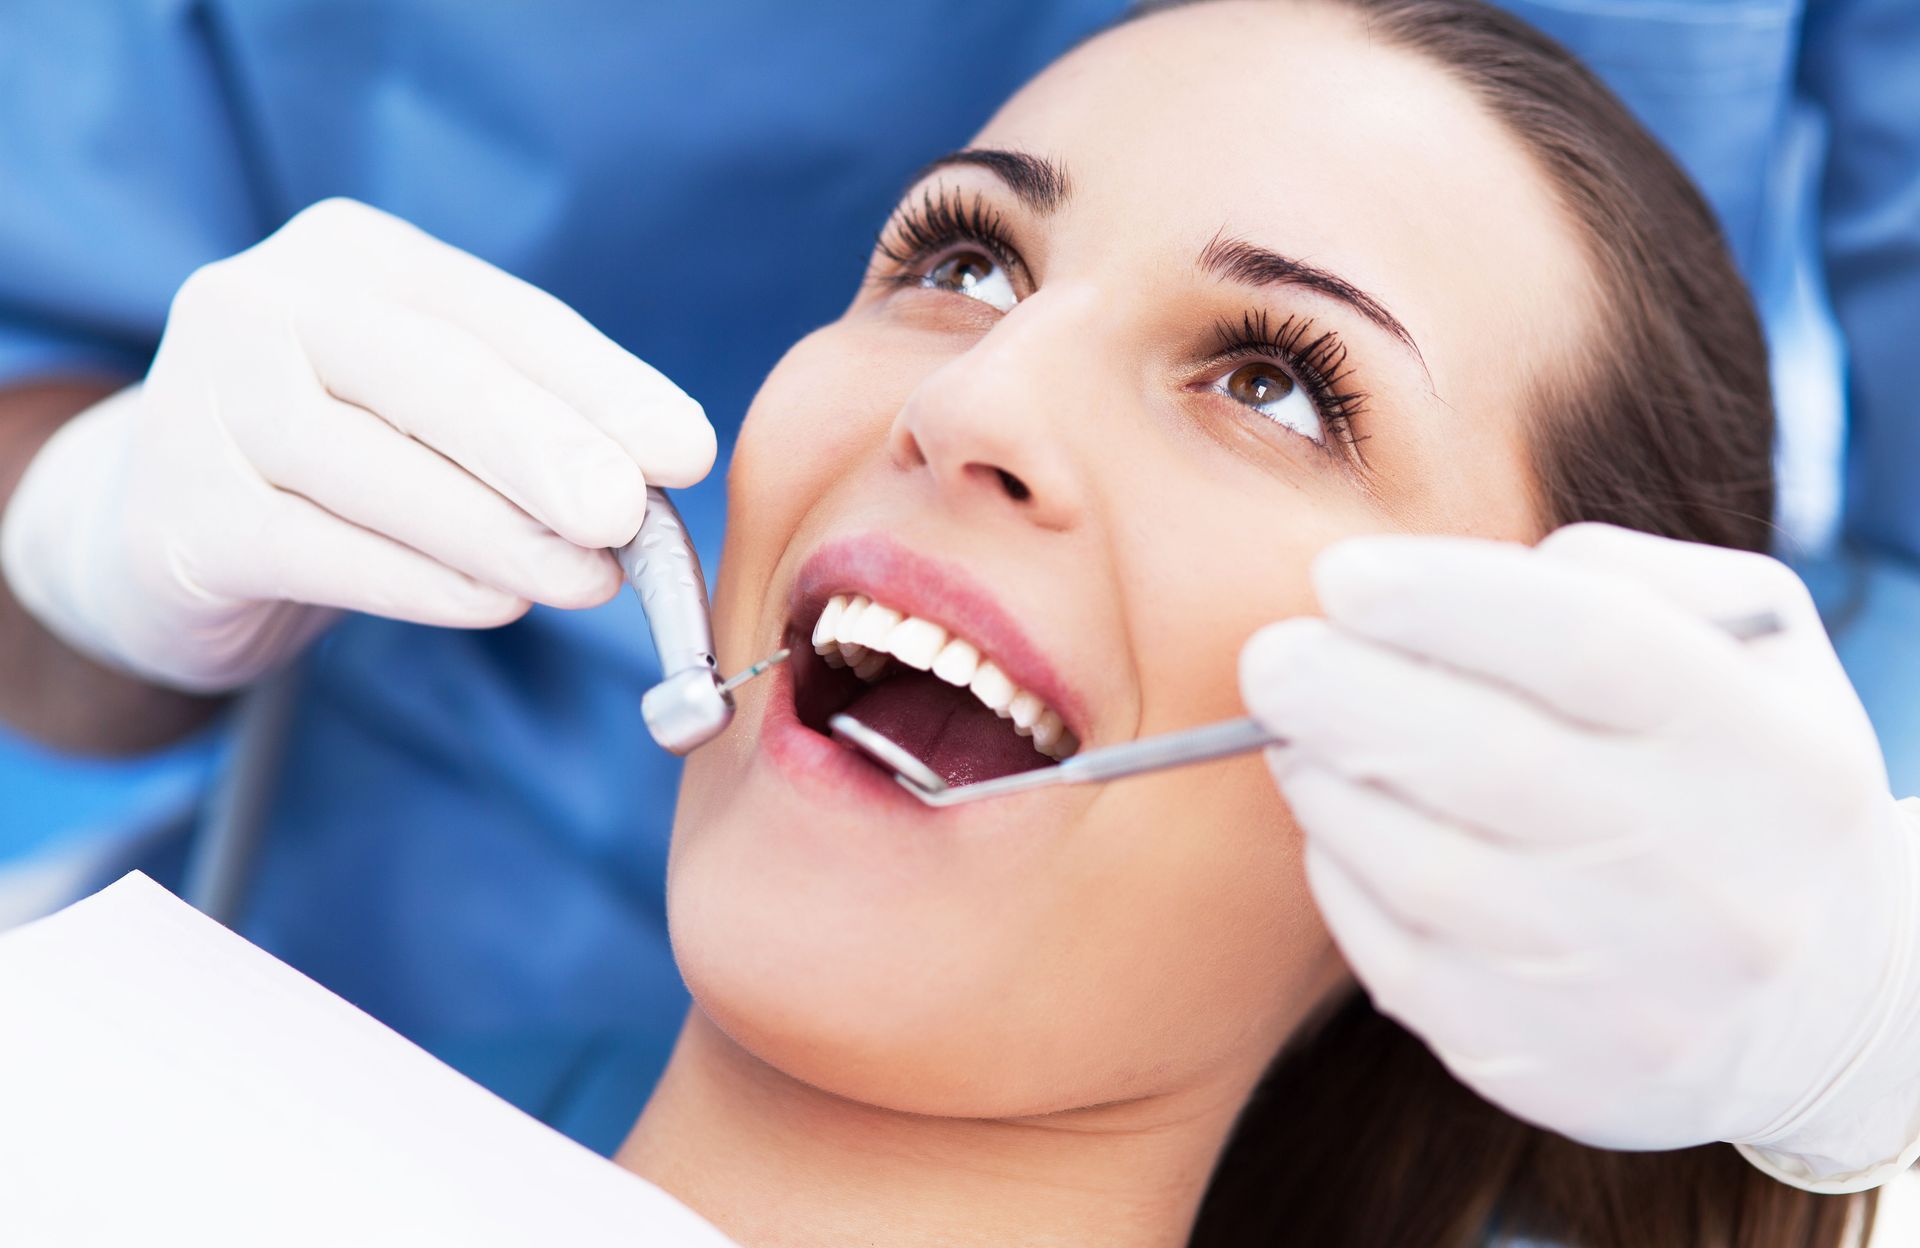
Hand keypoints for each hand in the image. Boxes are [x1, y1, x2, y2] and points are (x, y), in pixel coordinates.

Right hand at [0, 198, 714, 692]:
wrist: (164, 528)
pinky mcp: (180, 518)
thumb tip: (657, 477)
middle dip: (546, 451)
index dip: (602, 387)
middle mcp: (263, 306)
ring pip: (379, 474)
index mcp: (355, 256)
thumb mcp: (434, 412)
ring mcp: (203, 405)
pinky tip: (497, 604)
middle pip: (433, 380)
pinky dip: (421, 583)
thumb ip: (535, 424)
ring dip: (500, 535)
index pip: (503, 319)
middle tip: (627, 514)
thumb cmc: (342, 462)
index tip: (688, 450)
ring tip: (588, 581)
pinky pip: (321, 552)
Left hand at [1239, 523, 1919, 1190]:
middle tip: (1272, 658)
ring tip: (1295, 736)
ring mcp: (1640, 993)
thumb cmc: (1740, 773)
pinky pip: (1400, 961)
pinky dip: (1342, 879)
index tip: (1341, 576)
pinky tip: (1336, 825)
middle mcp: (1720, 885)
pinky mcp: (1556, 1070)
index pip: (1592, 646)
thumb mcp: (1747, 647)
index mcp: (1773, 754)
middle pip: (1491, 765)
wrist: (1818, 1001)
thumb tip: (1445, 584)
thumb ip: (1620, 579)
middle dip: (1348, 696)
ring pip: (1429, 873)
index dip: (1446, 601)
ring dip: (1329, 788)